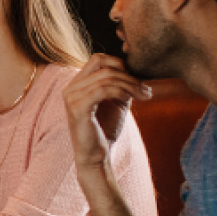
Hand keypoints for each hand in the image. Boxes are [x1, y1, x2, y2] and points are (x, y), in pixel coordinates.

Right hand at [63, 55, 150, 170]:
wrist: (96, 157)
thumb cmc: (105, 130)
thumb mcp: (116, 102)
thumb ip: (120, 85)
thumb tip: (137, 70)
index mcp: (77, 84)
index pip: (98, 59)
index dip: (119, 64)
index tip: (137, 81)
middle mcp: (70, 87)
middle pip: (104, 66)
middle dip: (129, 77)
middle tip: (146, 90)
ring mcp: (71, 97)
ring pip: (106, 78)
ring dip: (130, 85)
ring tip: (145, 96)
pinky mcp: (77, 108)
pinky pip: (103, 90)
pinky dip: (121, 92)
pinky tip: (131, 100)